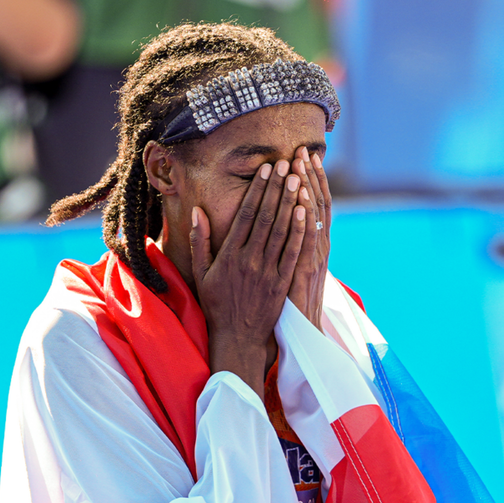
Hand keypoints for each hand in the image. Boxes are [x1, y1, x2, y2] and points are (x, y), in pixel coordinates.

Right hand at [190, 160, 307, 397]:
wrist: (237, 339)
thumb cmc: (217, 304)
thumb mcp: (201, 273)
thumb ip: (199, 241)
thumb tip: (197, 211)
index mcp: (228, 256)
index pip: (245, 215)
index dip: (257, 190)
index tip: (266, 169)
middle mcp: (249, 261)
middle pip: (265, 217)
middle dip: (277, 189)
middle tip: (286, 164)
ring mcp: (268, 272)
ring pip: (281, 231)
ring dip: (290, 203)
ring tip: (298, 178)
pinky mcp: (283, 284)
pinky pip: (294, 253)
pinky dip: (300, 232)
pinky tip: (306, 212)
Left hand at [289, 147, 331, 329]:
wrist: (296, 328)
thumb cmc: (287, 299)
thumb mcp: (293, 265)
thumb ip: (291, 241)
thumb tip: (290, 219)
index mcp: (313, 242)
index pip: (313, 203)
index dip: (310, 179)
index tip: (303, 156)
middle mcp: (317, 245)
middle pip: (315, 203)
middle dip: (308, 176)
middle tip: (302, 150)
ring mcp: (312, 257)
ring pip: (311, 217)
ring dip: (306, 189)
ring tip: (301, 165)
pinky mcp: (303, 270)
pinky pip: (304, 241)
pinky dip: (304, 220)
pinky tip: (301, 200)